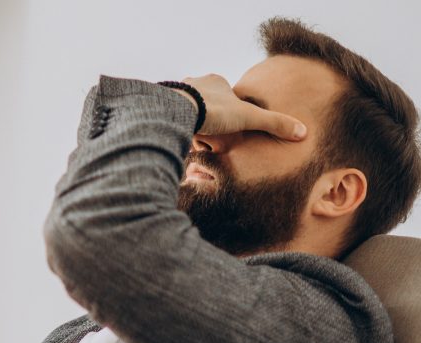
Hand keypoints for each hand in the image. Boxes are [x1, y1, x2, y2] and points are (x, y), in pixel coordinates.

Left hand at [179, 74, 306, 140]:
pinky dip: (177, 126)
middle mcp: (196, 82)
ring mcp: (177, 93)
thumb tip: (302, 132)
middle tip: (210, 134)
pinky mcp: (163, 105)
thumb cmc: (214, 112)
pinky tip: (178, 136)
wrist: (179, 112)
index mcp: (216, 81)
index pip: (226, 97)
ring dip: (192, 123)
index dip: (230, 113)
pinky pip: (172, 117)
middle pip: (206, 103)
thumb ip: (273, 124)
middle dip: (209, 118)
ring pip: (188, 110)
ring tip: (193, 137)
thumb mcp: (249, 119)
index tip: (228, 126)